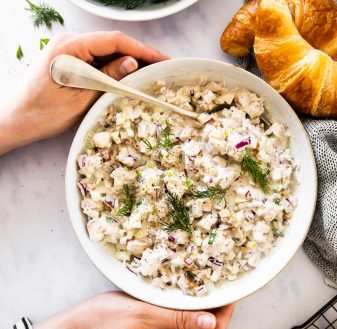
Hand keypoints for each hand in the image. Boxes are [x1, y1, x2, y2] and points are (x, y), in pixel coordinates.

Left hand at [0, 31, 167, 154]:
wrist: (15, 121)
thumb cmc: (43, 113)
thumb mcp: (81, 98)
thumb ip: (107, 78)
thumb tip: (133, 62)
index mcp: (70, 47)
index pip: (115, 41)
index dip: (142, 50)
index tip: (163, 59)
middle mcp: (69, 43)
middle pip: (112, 44)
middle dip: (138, 55)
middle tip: (161, 67)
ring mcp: (68, 51)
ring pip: (105, 52)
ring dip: (127, 62)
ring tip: (149, 73)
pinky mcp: (68, 61)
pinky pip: (96, 60)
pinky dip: (113, 68)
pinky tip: (126, 77)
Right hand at [34, 292, 234, 328]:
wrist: (79, 327)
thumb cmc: (104, 320)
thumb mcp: (142, 314)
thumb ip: (177, 319)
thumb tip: (211, 322)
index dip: (224, 317)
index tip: (230, 295)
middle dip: (217, 312)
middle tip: (220, 286)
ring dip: (203, 310)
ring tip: (206, 287)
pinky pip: (180, 326)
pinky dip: (188, 311)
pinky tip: (186, 295)